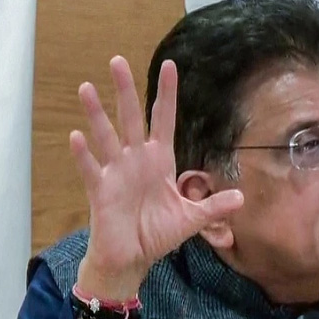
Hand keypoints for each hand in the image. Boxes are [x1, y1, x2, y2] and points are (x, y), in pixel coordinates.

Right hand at [69, 56, 242, 298]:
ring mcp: (116, 172)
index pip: (163, 120)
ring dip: (96, 114)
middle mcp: (136, 160)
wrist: (132, 258)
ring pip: (106, 136)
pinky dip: (83, 154)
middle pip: (131, 118)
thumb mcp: (191, 219)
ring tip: (87, 88)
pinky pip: (91, 169)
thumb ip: (214, 206)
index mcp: (159, 161)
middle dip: (126, 91)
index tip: (169, 65)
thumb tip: (241, 197)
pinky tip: (77, 137)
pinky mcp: (101, 191)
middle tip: (117, 60)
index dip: (167, 95)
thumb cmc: (157, 234)